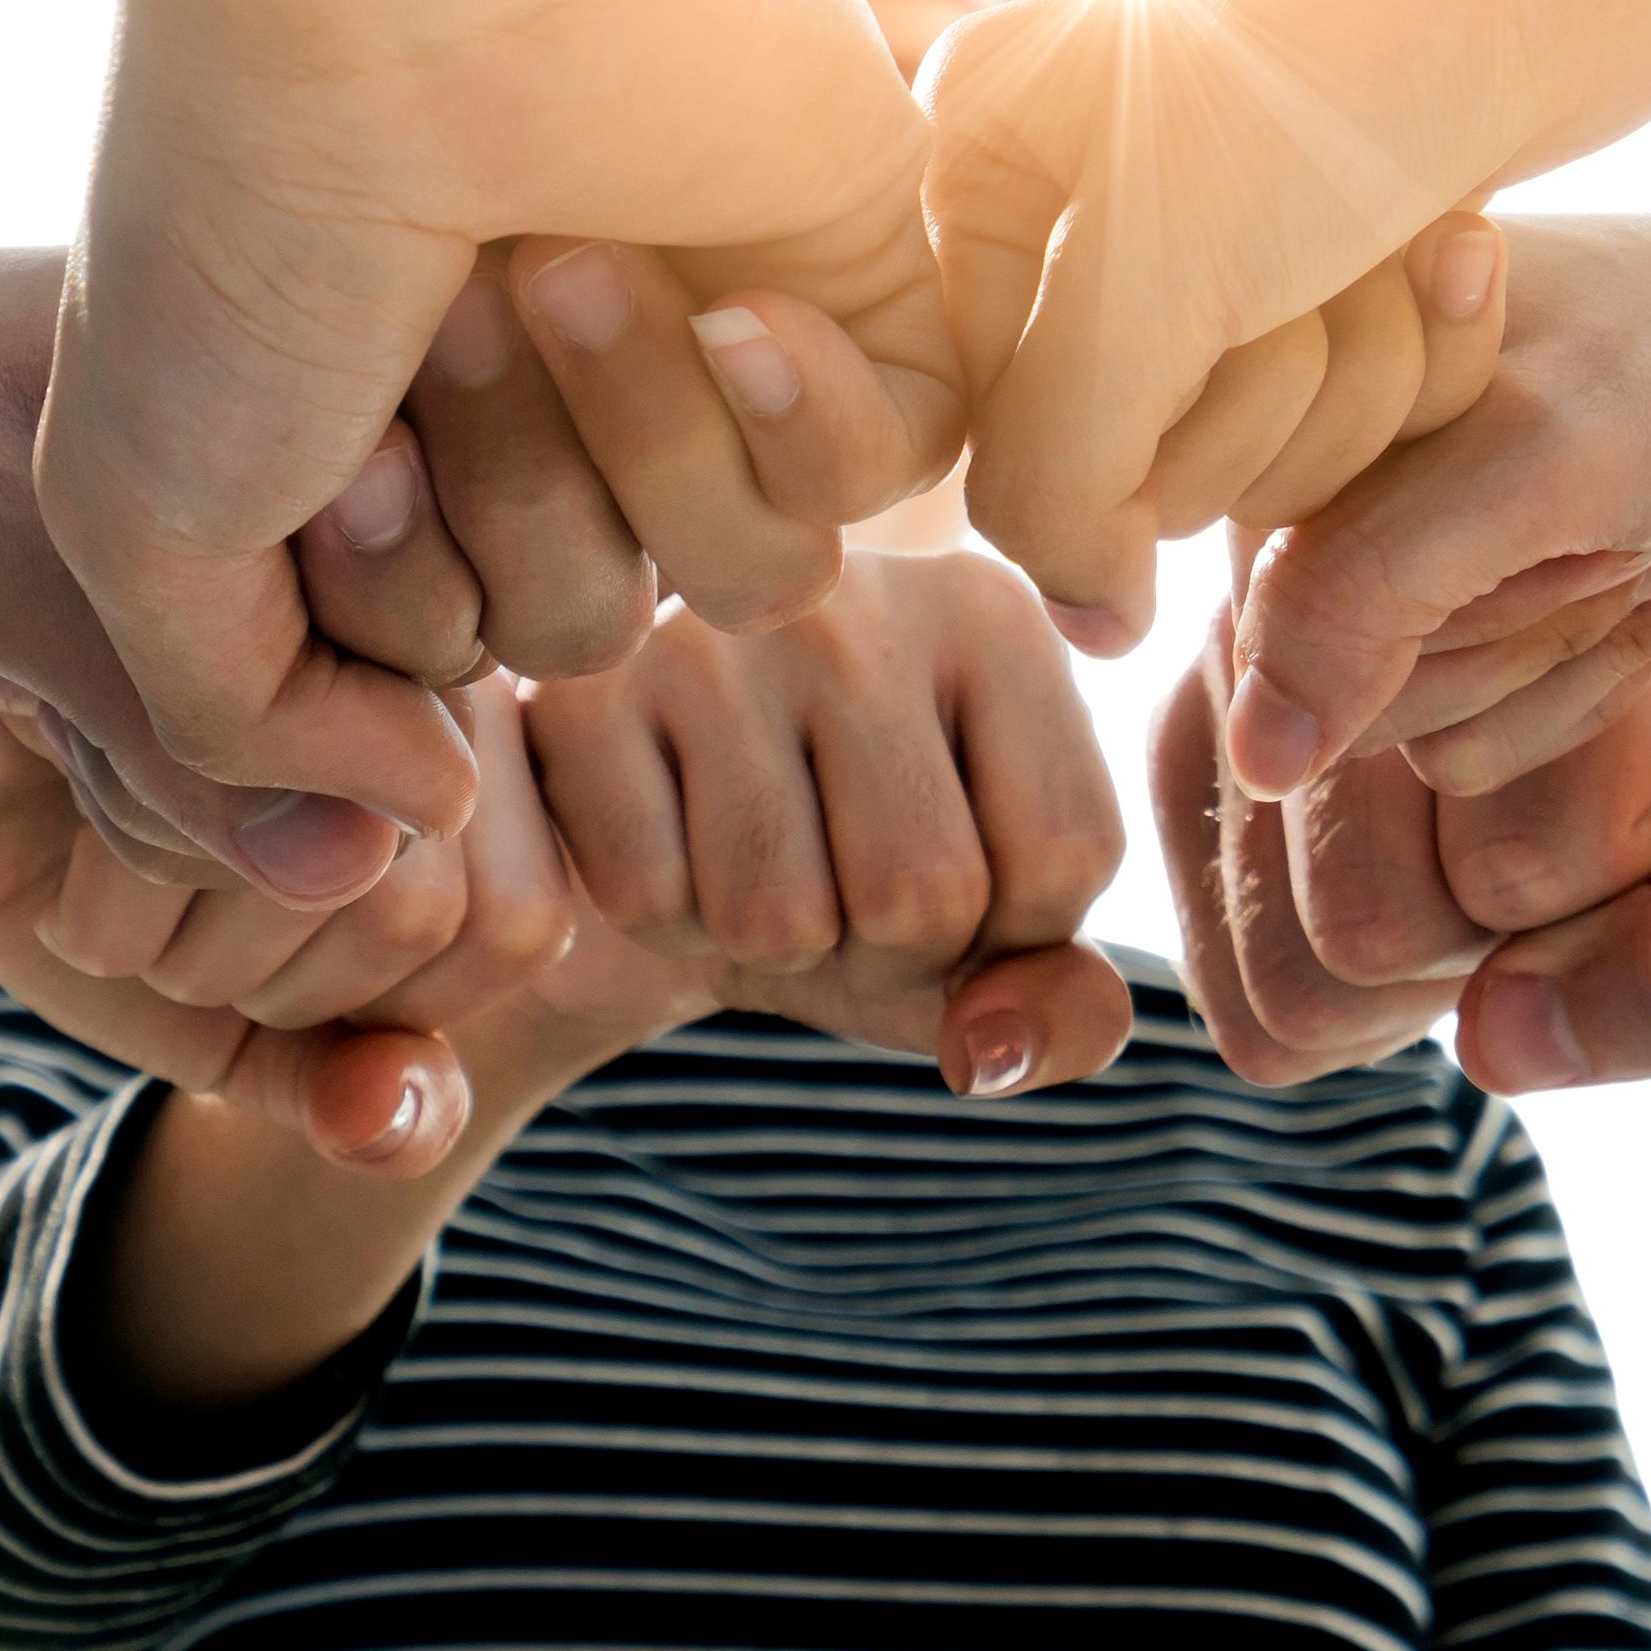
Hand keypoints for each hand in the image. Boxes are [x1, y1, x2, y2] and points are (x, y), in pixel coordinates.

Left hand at [0, 236, 428, 900]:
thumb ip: (183, 718)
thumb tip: (378, 854)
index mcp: (314, 371)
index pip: (444, 620)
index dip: (317, 730)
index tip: (114, 695)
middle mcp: (321, 469)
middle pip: (398, 732)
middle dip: (235, 798)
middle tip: (60, 724)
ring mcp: (257, 569)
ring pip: (314, 798)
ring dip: (171, 825)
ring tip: (31, 731)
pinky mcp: (180, 652)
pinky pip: (232, 808)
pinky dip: (141, 832)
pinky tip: (33, 759)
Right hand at [0, 667, 563, 1177]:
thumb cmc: (76, 880)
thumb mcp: (226, 1028)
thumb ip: (345, 1088)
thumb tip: (399, 1121)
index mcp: (456, 739)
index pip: (518, 924)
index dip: (358, 998)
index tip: (233, 961)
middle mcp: (400, 654)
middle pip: (425, 902)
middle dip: (258, 976)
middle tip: (154, 920)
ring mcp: (288, 612)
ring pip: (324, 864)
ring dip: (181, 935)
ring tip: (101, 868)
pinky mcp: (160, 612)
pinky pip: (202, 815)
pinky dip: (118, 897)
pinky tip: (58, 835)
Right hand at [56, 0, 966, 794]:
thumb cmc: (244, 224)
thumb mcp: (144, 527)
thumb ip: (249, 728)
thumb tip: (425, 814)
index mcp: (390, 438)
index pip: (443, 667)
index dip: (393, 608)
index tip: (325, 448)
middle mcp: (549, 397)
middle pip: (582, 632)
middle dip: (505, 513)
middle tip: (428, 330)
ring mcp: (704, 340)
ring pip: (732, 577)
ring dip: (629, 444)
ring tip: (551, 265)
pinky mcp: (854, 292)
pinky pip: (886, 483)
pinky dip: (794, 414)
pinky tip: (725, 298)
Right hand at [520, 546, 1139, 1099]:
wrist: (664, 811)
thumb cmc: (854, 863)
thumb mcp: (983, 938)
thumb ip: (1064, 1007)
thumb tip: (985, 1055)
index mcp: (998, 623)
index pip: (1066, 854)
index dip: (1000, 933)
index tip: (945, 880)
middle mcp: (862, 595)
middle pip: (921, 893)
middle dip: (879, 952)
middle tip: (832, 882)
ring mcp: (711, 634)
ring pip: (778, 914)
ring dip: (767, 947)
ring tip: (749, 861)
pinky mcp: (583, 691)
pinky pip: (651, 898)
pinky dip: (663, 921)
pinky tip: (667, 842)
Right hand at [924, 0, 1650, 645]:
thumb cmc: (1342, 58)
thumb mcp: (1151, 282)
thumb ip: (1060, 474)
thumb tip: (1083, 617)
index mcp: (979, 161)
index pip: (1006, 443)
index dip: (1122, 448)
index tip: (1196, 345)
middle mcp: (1085, 188)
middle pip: (1150, 456)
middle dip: (1270, 395)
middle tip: (1321, 258)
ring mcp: (1232, 215)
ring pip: (1276, 442)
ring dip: (1367, 372)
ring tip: (1406, 228)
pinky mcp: (1361, 234)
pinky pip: (1375, 397)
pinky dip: (1432, 346)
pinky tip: (1467, 233)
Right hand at [1222, 171, 1650, 797]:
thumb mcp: (1548, 454)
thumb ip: (1362, 593)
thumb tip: (1256, 756)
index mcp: (1312, 335)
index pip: (1222, 539)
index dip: (1356, 566)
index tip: (1510, 488)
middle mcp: (1342, 433)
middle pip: (1310, 657)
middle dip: (1486, 618)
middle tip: (1604, 506)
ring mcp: (1427, 529)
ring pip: (1399, 717)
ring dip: (1548, 658)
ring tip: (1647, 527)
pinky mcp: (1509, 604)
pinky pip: (1480, 740)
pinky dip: (1588, 688)